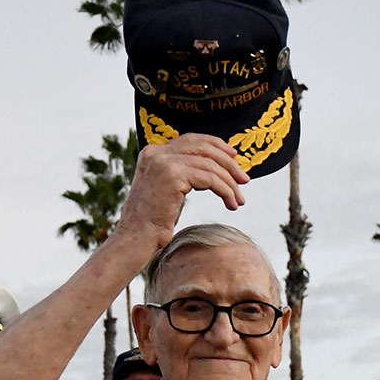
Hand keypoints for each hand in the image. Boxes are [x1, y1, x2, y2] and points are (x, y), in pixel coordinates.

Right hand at [115, 134, 248, 249]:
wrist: (135, 239)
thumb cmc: (153, 221)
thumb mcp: (168, 189)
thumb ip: (183, 173)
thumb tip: (212, 168)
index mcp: (153, 152)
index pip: (191, 139)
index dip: (216, 145)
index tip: (234, 157)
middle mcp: (157, 152)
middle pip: (203, 147)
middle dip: (228, 162)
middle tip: (244, 179)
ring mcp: (163, 162)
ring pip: (210, 164)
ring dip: (230, 182)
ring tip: (239, 200)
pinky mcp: (173, 176)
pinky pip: (210, 179)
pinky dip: (225, 191)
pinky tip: (230, 203)